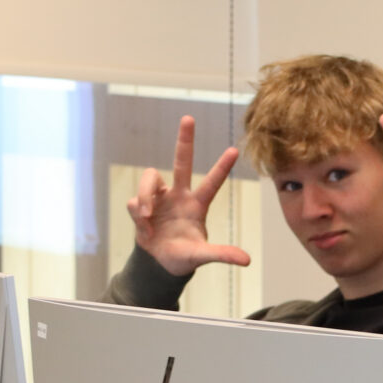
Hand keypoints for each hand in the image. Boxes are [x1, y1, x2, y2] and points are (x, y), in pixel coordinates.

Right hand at [126, 116, 252, 276]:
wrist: (158, 264)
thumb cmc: (184, 257)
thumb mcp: (202, 256)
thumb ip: (222, 255)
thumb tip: (247, 261)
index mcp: (196, 205)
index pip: (212, 183)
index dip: (222, 167)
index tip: (235, 150)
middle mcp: (178, 195)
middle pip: (181, 161)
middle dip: (184, 139)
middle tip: (189, 118)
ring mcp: (159, 198)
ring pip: (149, 177)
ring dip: (145, 196)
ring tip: (147, 217)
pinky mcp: (140, 204)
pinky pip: (135, 202)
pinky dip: (139, 217)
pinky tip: (146, 231)